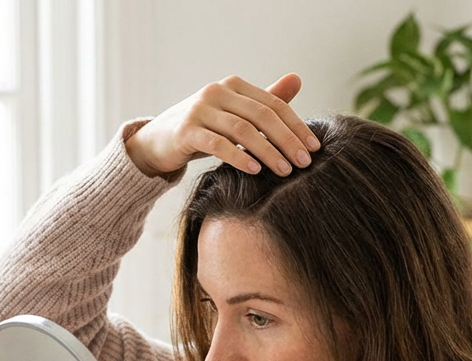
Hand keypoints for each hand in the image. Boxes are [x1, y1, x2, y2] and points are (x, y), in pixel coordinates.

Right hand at [124, 73, 320, 177]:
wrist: (157, 142)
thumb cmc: (203, 130)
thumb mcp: (235, 114)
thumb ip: (265, 101)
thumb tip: (297, 79)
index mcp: (234, 86)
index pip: (273, 104)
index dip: (296, 126)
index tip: (314, 149)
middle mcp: (217, 92)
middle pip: (262, 115)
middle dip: (287, 140)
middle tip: (304, 163)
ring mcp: (200, 109)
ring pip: (242, 130)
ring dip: (268, 151)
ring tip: (285, 171)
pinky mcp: (186, 130)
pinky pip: (218, 144)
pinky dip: (239, 157)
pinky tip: (255, 171)